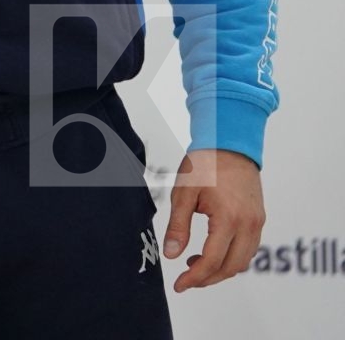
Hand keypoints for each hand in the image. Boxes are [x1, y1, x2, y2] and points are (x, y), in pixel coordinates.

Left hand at [163, 148, 265, 291]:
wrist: (230, 143)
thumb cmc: (205, 164)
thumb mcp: (184, 193)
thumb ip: (178, 226)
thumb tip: (172, 254)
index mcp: (229, 220)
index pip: (212, 261)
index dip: (194, 277)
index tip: (179, 285)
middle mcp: (248, 225)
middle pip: (231, 268)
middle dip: (208, 279)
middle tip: (186, 280)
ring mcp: (257, 223)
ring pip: (243, 261)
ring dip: (221, 269)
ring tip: (194, 264)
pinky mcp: (259, 219)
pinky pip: (248, 248)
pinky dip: (231, 257)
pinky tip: (211, 251)